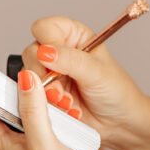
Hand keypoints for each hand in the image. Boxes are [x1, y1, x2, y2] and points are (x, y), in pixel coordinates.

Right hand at [22, 16, 146, 149]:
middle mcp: (59, 51)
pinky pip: (33, 96)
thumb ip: (70, 60)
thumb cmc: (116, 91)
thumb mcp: (96, 72)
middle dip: (44, 75)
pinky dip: (48, 105)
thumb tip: (45, 52)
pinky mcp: (46, 93)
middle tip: (61, 88)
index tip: (56, 61)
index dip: (46, 44)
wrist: (119, 121)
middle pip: (31, 53)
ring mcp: (51, 73)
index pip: (44, 28)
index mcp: (73, 36)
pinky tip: (67, 108)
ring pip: (30, 77)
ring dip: (48, 93)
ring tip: (69, 101)